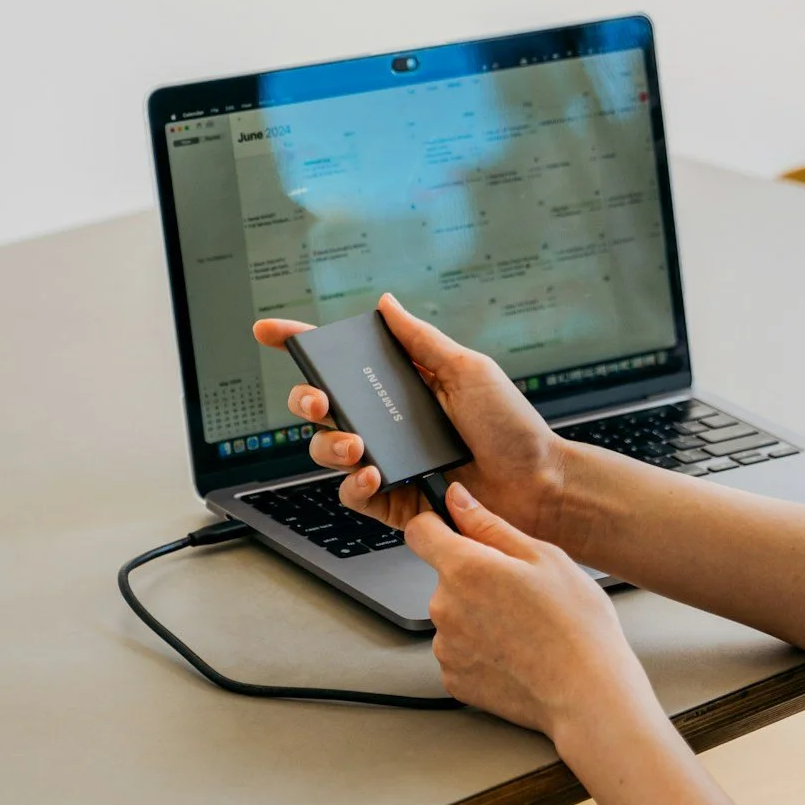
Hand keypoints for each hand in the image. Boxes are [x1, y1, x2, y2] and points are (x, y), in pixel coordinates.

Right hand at [252, 294, 572, 539]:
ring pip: (326, 450)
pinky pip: (351, 494)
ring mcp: (386, 461)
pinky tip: (371, 475)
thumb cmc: (511, 428)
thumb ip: (421, 341)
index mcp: (401, 385)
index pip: (342, 362)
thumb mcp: (469, 370)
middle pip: (321, 407)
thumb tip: (386, 304)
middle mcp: (387, 422)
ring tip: (355, 445)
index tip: (268, 331)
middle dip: (305, 399)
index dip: (301, 345)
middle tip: (318, 400)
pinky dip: (353, 484)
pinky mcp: (393, 500)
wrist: (536, 484)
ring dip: (328, 445)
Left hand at [406, 482, 656, 739]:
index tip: (459, 532)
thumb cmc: (576, 625)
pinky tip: (516, 653)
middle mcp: (443, 607)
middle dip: (475, 578)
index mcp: (464, 568)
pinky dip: (481, 650)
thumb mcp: (544, 557)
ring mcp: (446, 647)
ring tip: (525, 628)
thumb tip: (457, 499)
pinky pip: (459, 651)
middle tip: (522, 592)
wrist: (587, 693)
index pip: (420, 531)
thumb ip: (489, 525)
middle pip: (445, 577)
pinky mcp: (453, 679)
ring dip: (478, 616)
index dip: (438, 526)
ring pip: (454, 615)